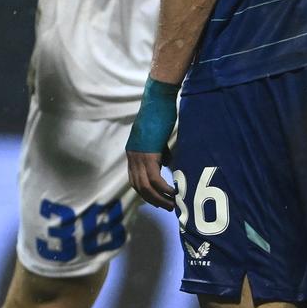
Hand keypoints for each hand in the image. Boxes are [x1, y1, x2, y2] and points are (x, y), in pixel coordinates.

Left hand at [125, 78, 179, 210]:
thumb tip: (167, 164)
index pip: (134, 180)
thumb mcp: (158, 138)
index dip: (145, 193)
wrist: (157, 100)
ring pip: (146, 186)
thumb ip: (159, 152)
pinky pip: (154, 178)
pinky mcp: (148, 153)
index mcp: (133, 152)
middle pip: (138, 187)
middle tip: (168, 208)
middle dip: (153, 200)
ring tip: (173, 204)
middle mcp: (132, 156)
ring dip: (159, 198)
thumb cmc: (160, 115)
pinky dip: (164, 188)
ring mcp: (138, 155)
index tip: (158, 201)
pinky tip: (174, 192)